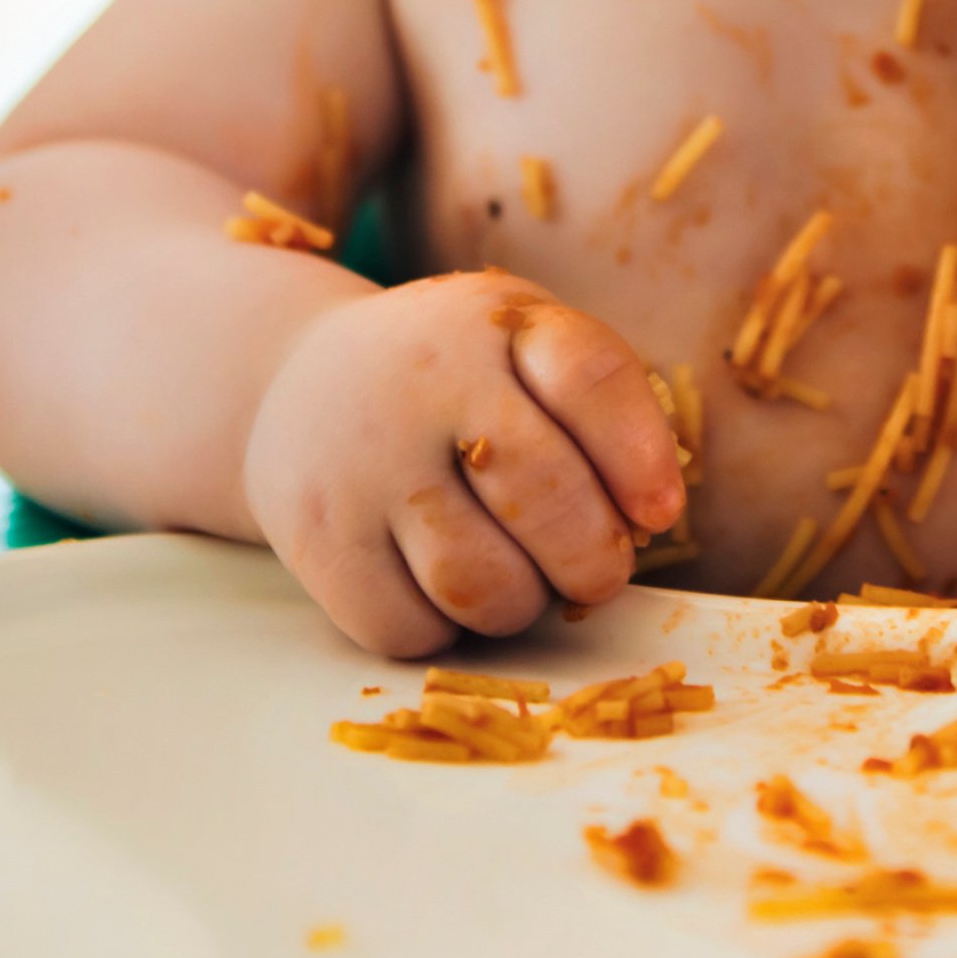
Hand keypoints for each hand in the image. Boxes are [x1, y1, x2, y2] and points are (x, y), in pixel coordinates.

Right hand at [241, 271, 686, 655]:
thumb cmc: (452, 377)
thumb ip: (596, 408)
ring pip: (479, 584)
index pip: (588, 378)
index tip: (658, 512)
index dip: (640, 456)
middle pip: (545, 498)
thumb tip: (648, 518)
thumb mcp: (521, 344)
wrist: (298, 379)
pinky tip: (439, 589)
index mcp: (493, 326)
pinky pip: (409, 629)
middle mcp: (422, 384)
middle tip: (596, 571)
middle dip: (594, 558)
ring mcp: (362, 464)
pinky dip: (443, 631)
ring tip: (515, 576)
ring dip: (519, 603)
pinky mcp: (317, 538)